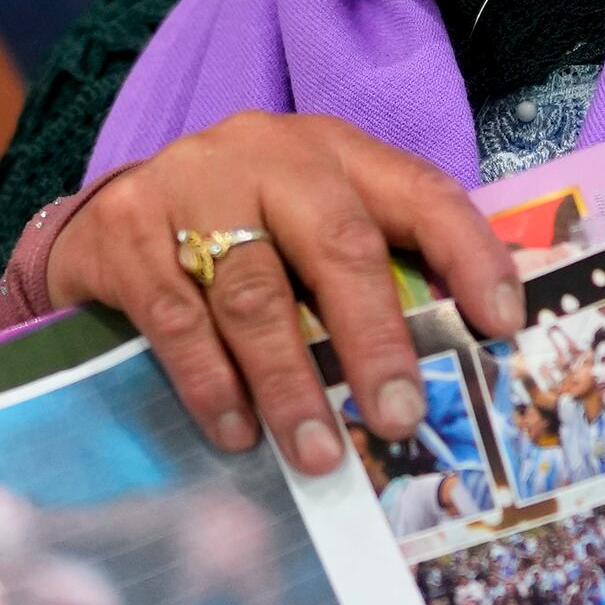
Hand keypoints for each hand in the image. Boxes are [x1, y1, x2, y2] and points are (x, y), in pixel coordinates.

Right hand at [46, 113, 522, 472]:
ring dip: (289, 383)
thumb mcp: (303, 226)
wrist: (102, 217)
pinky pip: (177, 316)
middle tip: (400, 417)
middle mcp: (267, 155)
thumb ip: (363, 271)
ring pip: (254, 291)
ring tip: (317, 451)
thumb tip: (451, 362)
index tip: (503, 323)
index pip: (420, 192)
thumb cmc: (234, 233)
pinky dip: (211, 382)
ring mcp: (191, 186)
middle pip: (337, 243)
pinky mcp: (126, 230)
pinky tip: (235, 431)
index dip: (468, 253)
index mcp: (333, 152)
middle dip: (375, 338)